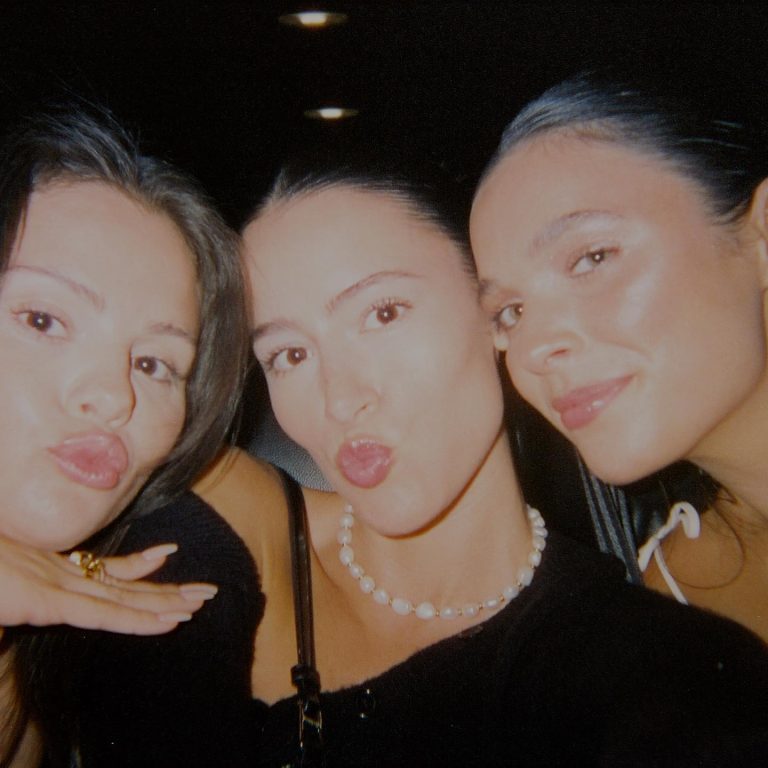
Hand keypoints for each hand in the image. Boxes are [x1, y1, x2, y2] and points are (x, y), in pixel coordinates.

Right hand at [0, 535, 216, 634]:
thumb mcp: (2, 591)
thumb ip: (14, 601)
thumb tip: (11, 614)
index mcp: (49, 573)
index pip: (104, 571)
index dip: (139, 567)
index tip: (167, 553)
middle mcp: (61, 576)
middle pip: (125, 585)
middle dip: (167, 589)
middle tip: (206, 590)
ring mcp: (56, 586)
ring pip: (124, 598)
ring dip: (166, 601)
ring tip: (203, 599)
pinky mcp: (46, 601)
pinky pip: (102, 612)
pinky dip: (136, 617)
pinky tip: (168, 621)